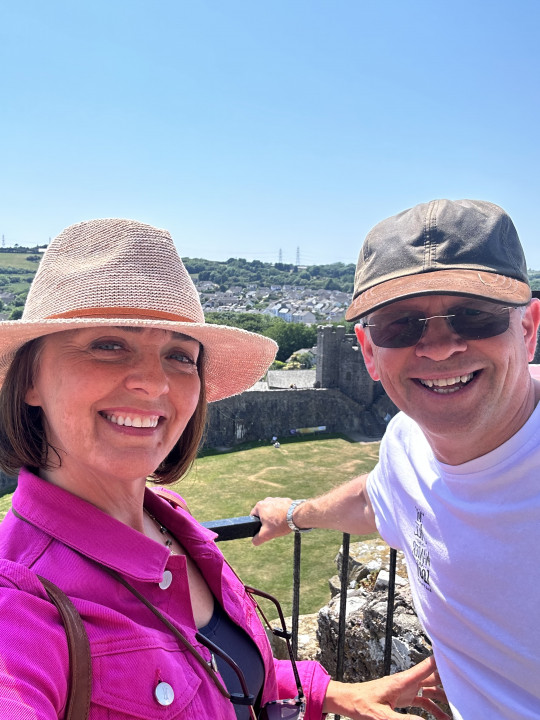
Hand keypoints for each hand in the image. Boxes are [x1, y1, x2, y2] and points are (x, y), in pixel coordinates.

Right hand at [250, 496, 292, 545]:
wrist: (297, 516)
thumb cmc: (280, 523)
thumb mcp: (266, 534)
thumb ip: (257, 539)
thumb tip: (254, 541)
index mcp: (259, 506)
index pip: (253, 516)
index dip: (257, 525)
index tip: (264, 529)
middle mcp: (267, 500)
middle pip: (263, 514)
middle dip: (267, 521)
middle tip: (273, 528)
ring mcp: (276, 499)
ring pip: (272, 511)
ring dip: (274, 517)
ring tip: (280, 524)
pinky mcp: (285, 500)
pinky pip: (280, 508)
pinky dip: (282, 514)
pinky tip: (286, 519)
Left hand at [323, 656, 449, 719]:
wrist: (348, 700)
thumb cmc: (360, 705)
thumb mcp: (381, 716)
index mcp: (403, 681)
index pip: (428, 666)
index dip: (444, 660)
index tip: (459, 656)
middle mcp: (408, 682)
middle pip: (434, 677)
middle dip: (451, 681)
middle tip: (469, 688)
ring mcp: (407, 689)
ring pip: (432, 689)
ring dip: (446, 698)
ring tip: (461, 709)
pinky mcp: (404, 697)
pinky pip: (425, 701)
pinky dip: (435, 710)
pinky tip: (444, 719)